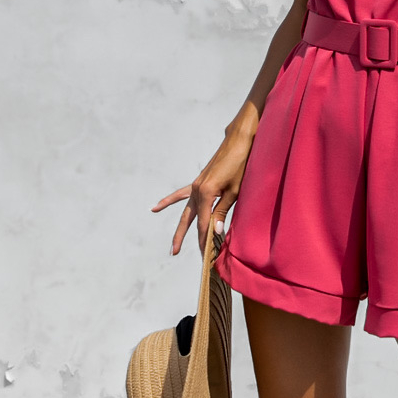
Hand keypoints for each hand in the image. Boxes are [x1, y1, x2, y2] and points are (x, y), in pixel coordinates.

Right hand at [151, 133, 252, 256]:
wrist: (238, 142)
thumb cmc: (240, 165)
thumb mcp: (234, 190)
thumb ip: (222, 210)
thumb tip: (214, 231)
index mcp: (206, 193)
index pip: (205, 223)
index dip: (206, 240)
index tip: (208, 255)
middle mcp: (197, 190)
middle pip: (191, 220)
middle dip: (187, 239)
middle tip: (180, 254)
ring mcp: (196, 186)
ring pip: (186, 212)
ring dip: (181, 229)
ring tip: (173, 245)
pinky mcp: (199, 182)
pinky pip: (181, 195)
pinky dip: (169, 201)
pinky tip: (156, 208)